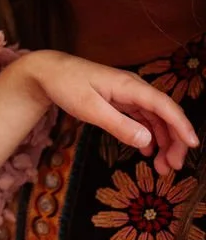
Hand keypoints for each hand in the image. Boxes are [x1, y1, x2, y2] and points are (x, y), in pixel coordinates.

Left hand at [18, 51, 197, 171]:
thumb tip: (148, 142)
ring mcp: (128, 95)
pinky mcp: (121, 101)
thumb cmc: (66, 85)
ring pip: (155, 119)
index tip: (193, 145)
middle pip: (164, 115)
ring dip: (163, 142)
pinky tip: (147, 153)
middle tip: (173, 168)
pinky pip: (143, 119)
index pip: (164, 106)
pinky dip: (149, 136)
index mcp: (129, 86)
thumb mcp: (90, 109)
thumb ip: (119, 126)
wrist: (48, 71)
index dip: (181, 125)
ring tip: (162, 167)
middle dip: (174, 141)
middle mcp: (134, 89)